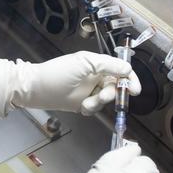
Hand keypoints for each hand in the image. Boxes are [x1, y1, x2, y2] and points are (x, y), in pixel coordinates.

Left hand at [11, 51, 141, 114]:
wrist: (37, 89)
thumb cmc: (58, 72)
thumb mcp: (85, 62)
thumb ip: (108, 65)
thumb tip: (127, 69)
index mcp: (97, 64)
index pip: (121, 70)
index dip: (130, 79)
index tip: (135, 90)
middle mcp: (96, 77)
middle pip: (116, 87)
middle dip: (111, 94)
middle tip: (102, 96)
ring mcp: (90, 90)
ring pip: (106, 100)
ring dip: (99, 102)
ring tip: (86, 102)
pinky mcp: (83, 103)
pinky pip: (96, 109)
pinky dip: (91, 109)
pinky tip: (81, 107)